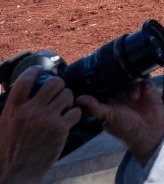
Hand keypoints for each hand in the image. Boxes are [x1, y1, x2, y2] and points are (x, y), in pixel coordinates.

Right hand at [0, 67, 80, 183]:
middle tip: (58, 94)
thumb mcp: (5, 125)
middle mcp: (29, 111)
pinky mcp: (60, 129)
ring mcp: (46, 119)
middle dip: (60, 86)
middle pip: (54, 83)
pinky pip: (76, 111)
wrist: (17, 172)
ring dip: (68, 101)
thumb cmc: (11, 150)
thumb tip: (22, 91)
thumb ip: (14, 108)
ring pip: (68, 95)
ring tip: (63, 109)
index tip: (41, 70)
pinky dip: (75, 115)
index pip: (25, 80)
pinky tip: (69, 121)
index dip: (35, 71)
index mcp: (13, 110)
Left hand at [76, 79, 163, 166]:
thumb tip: (79, 99)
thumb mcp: (108, 117)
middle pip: (119, 75)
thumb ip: (95, 108)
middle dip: (121, 78)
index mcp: (108, 96)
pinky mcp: (147, 88)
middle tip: (123, 86)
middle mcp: (120, 91)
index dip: (103, 78)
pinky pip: (146, 79)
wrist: (147, 132)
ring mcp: (134, 89)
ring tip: (135, 97)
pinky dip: (146, 84)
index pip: (103, 82)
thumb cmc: (124, 127)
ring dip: (134, 84)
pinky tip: (146, 92)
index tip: (104, 76)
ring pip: (132, 76)